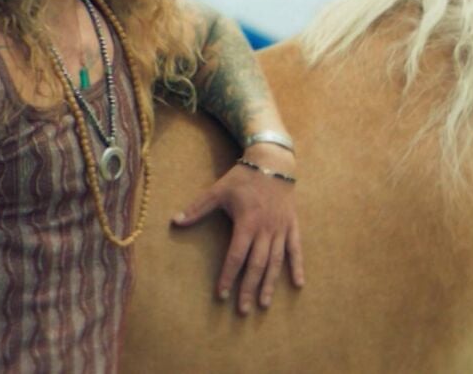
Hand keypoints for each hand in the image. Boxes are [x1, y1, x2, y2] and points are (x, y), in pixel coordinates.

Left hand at [170, 145, 303, 313]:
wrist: (274, 162)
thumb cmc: (244, 177)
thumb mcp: (218, 190)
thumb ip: (197, 208)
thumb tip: (174, 221)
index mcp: (247, 223)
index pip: (236, 256)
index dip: (229, 276)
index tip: (222, 294)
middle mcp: (265, 230)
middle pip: (257, 264)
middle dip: (249, 288)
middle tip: (242, 309)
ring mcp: (281, 228)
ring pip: (276, 261)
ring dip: (270, 283)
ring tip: (264, 303)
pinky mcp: (292, 225)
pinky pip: (296, 249)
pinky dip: (297, 266)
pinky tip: (298, 284)